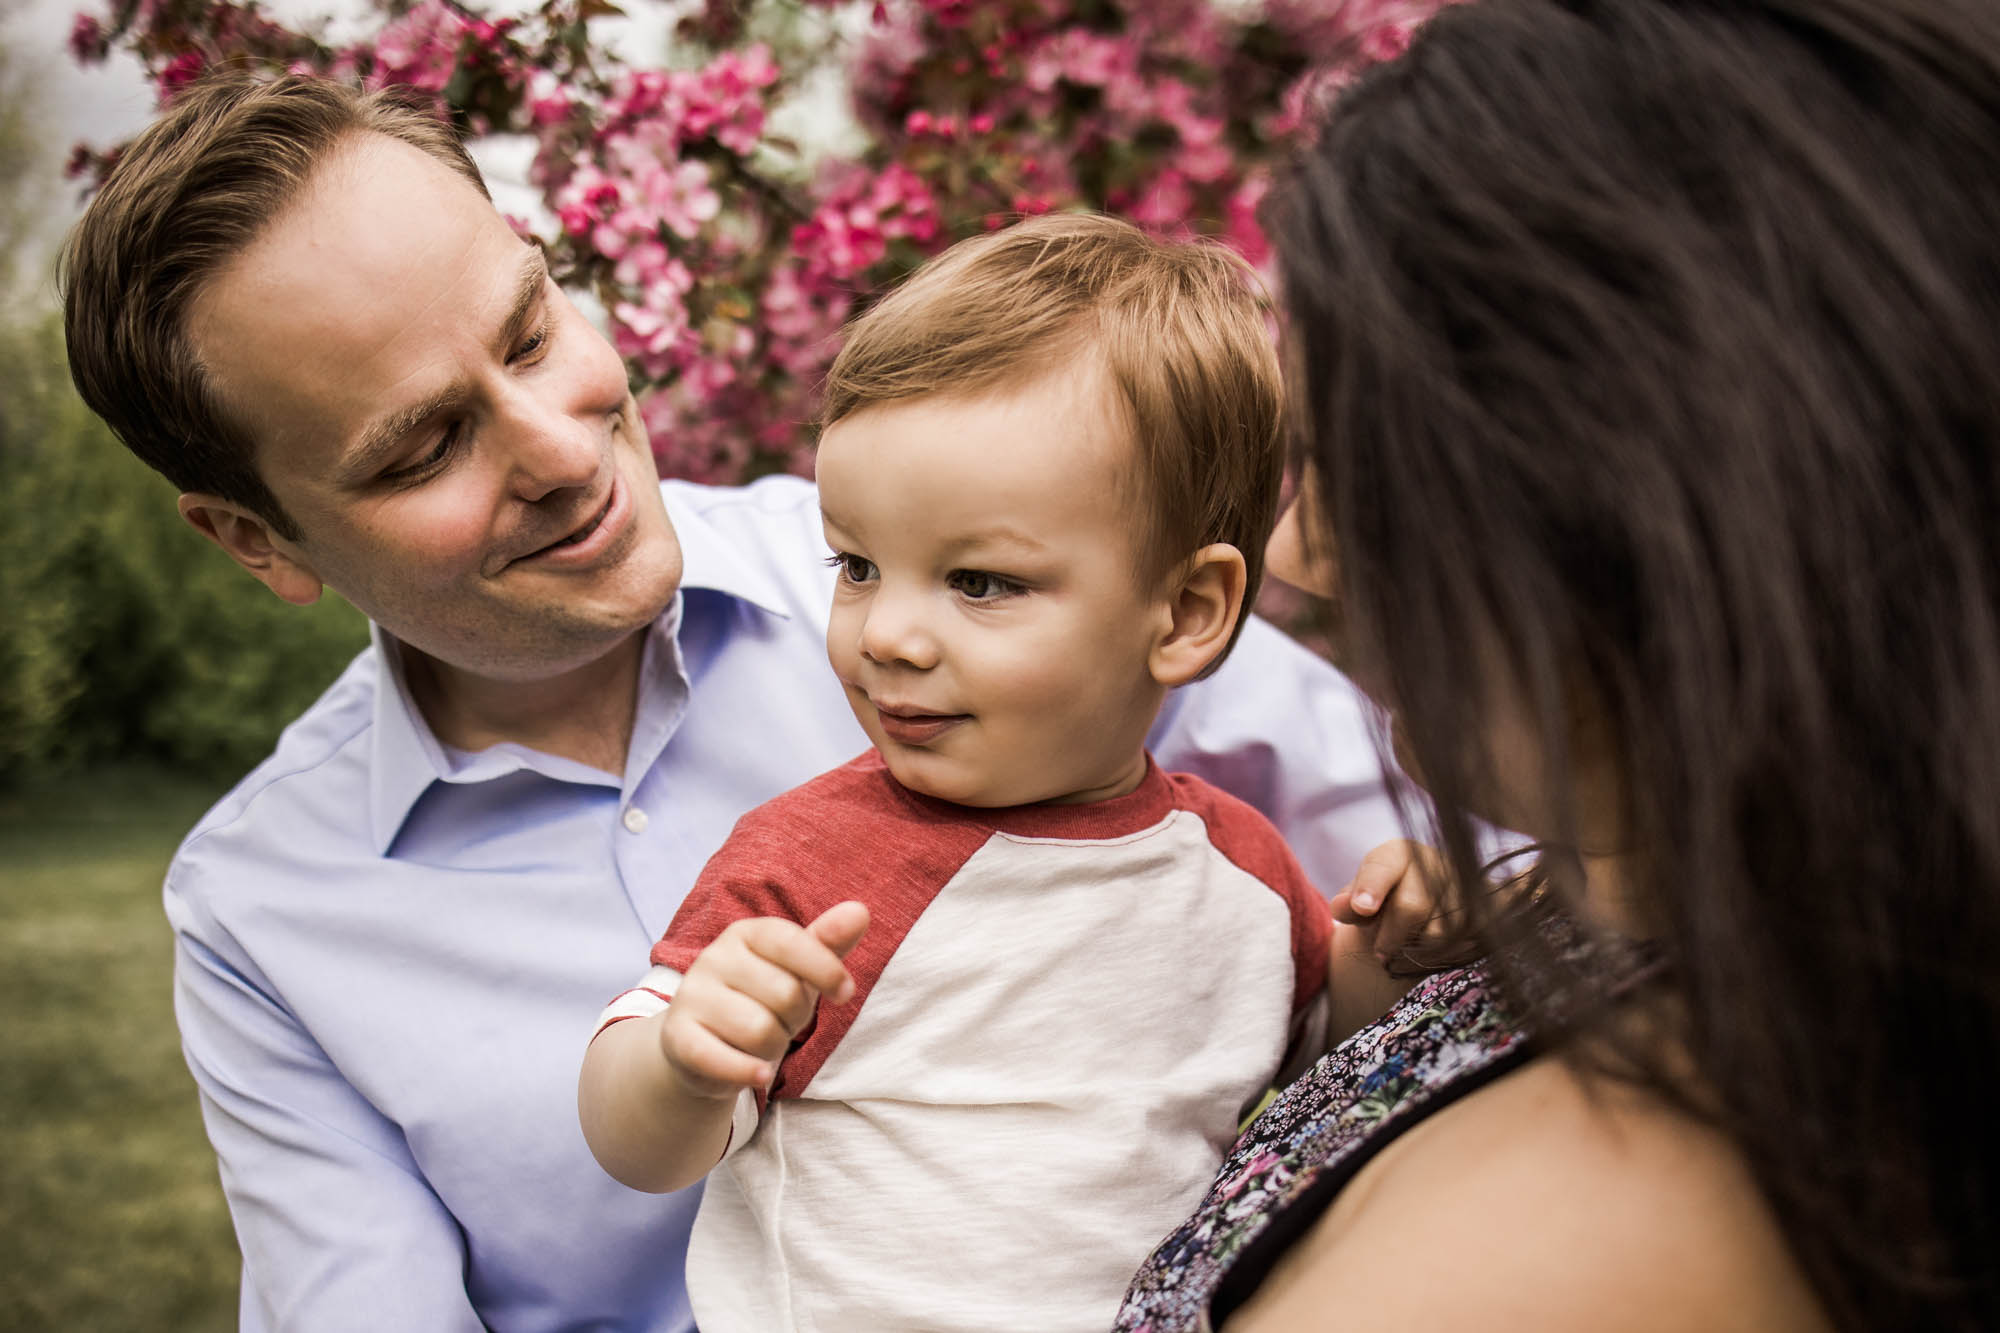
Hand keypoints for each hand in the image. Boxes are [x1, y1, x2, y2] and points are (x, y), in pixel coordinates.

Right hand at [655, 902, 869, 1100]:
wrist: (699, 1044)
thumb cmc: (759, 1000)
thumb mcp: (796, 971)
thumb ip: (827, 943)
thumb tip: (861, 911)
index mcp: (745, 933)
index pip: (792, 942)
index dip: (826, 969)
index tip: (845, 993)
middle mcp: (713, 957)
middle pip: (784, 994)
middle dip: (795, 1019)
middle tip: (781, 1023)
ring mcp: (691, 996)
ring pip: (760, 1031)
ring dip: (772, 1048)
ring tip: (761, 1044)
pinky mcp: (677, 1037)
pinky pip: (722, 1059)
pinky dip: (748, 1072)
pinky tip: (760, 1075)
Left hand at [1331, 839, 1458, 969]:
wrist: (1440, 898)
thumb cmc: (1390, 898)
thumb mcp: (1364, 895)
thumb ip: (1349, 903)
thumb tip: (1342, 907)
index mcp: (1399, 853)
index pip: (1383, 867)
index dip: (1371, 887)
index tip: (1362, 908)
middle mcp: (1434, 863)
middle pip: (1412, 907)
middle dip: (1390, 937)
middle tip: (1380, 952)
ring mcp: (1464, 886)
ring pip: (1438, 933)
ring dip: (1417, 950)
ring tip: (1409, 945)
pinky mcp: (1486, 912)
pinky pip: (1462, 945)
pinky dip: (1442, 955)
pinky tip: (1432, 950)